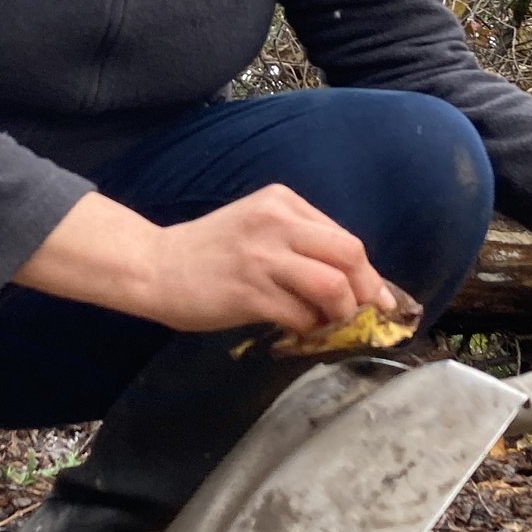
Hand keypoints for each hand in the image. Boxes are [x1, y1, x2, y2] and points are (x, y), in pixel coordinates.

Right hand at [14, 186, 387, 335]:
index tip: (376, 297)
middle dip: (366, 291)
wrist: (156, 267)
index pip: (345, 238)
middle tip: (361, 314)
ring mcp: (263, 257)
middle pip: (350, 254)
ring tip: (327, 323)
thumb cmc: (210, 252)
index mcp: (283, 202)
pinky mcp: (250, 292)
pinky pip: (302, 315)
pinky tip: (299, 330)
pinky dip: (310, 328)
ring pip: (333, 286)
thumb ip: (300, 242)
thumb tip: (351, 281)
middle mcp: (277, 222)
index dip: (368, 273)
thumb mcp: (258, 227)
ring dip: (341, 313)